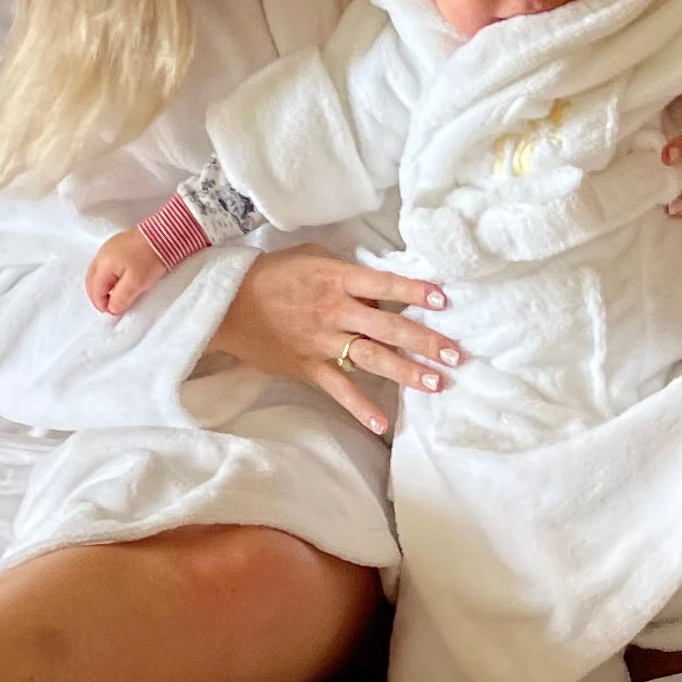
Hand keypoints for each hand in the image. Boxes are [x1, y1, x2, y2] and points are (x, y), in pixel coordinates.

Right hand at [86, 227, 163, 318]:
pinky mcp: (117, 244)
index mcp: (102, 265)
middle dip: (98, 296)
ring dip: (101, 286)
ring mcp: (108, 247)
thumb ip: (120, 298)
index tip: (114, 313)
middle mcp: (101, 255)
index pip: (95, 290)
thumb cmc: (149, 259)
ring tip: (113, 296)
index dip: (102, 305)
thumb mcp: (136, 283)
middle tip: (110, 307)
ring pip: (96, 272)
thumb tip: (111, 309)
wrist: (164, 234)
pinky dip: (106, 276)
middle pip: (91, 280)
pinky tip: (117, 280)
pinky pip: (104, 264)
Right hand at [216, 245, 458, 432]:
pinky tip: (382, 424)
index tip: (444, 299)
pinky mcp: (309, 367)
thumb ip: (349, 272)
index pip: (384, 284)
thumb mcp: (313, 257)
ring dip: (405, 372)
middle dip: (424, 340)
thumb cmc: (272, 275)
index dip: (415, 291)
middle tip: (454, 354)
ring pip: (372, 358)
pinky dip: (359, 408)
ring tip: (436, 383)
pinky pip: (339, 389)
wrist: (227, 305)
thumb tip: (381, 296)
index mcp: (336, 279)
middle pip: (388, 327)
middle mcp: (334, 311)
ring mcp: (322, 341)